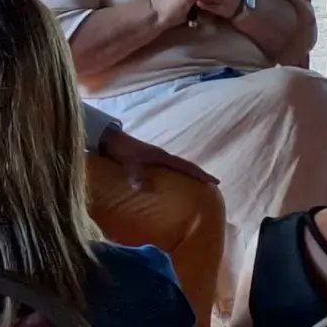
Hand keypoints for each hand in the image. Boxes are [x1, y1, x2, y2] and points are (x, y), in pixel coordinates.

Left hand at [100, 126, 217, 190]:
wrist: (111, 139)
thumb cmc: (121, 149)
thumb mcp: (128, 161)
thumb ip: (134, 173)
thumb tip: (141, 187)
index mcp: (161, 156)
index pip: (185, 166)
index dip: (200, 173)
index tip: (215, 181)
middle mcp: (162, 156)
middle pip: (186, 166)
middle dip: (199, 174)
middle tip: (212, 184)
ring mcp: (157, 158)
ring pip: (178, 167)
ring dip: (189, 174)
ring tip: (199, 185)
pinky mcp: (150, 160)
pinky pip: (169, 169)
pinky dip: (178, 175)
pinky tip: (176, 183)